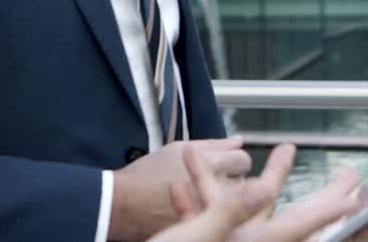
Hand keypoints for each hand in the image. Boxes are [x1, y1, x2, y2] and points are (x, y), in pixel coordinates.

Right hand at [109, 136, 252, 239]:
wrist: (123, 207)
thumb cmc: (145, 178)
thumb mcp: (177, 150)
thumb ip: (213, 145)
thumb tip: (238, 140)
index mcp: (211, 167)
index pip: (242, 160)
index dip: (234, 158)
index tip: (226, 160)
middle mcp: (216, 192)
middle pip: (244, 183)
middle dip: (233, 179)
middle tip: (215, 177)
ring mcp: (212, 214)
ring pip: (233, 202)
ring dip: (224, 195)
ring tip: (202, 191)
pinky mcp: (203, 227)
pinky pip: (217, 217)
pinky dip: (210, 210)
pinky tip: (193, 204)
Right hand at [148, 144, 361, 241]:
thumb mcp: (195, 238)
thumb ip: (228, 212)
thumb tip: (262, 190)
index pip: (302, 224)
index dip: (332, 207)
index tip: (358, 192)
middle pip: (288, 216)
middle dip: (313, 189)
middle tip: (342, 174)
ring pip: (248, 212)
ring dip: (257, 180)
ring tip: (273, 151)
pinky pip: (210, 219)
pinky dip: (201, 197)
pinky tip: (185, 180)